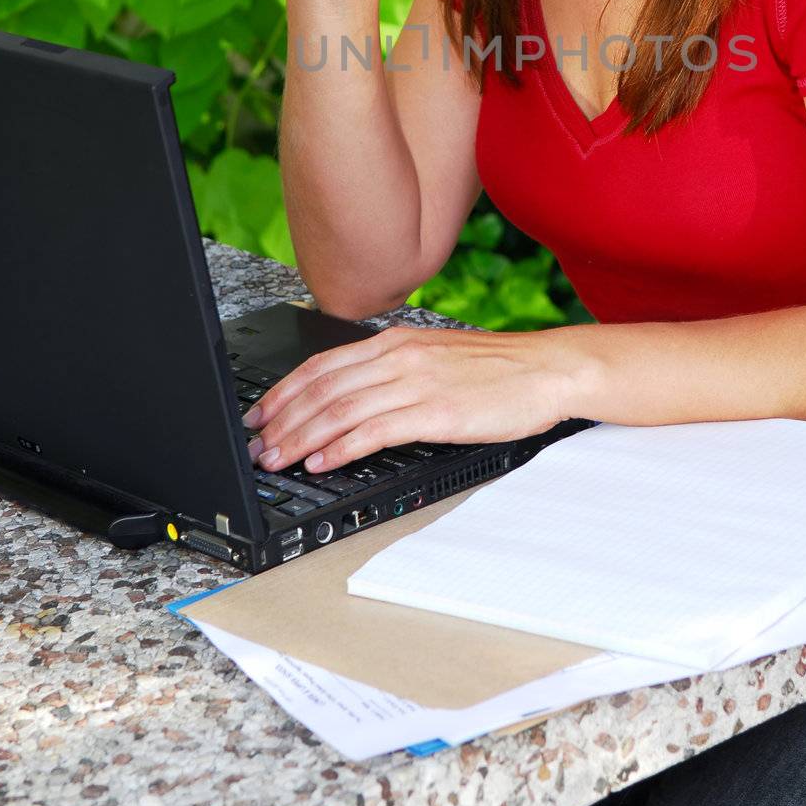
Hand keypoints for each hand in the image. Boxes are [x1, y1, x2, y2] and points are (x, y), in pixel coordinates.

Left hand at [242, 326, 575, 473]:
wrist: (547, 370)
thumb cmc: (498, 370)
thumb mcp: (436, 357)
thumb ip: (394, 370)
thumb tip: (354, 396)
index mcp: (395, 342)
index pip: (322, 365)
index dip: (284, 391)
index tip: (261, 413)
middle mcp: (398, 357)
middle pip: (322, 388)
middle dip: (283, 420)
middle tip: (258, 446)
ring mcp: (415, 383)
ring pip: (339, 410)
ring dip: (301, 438)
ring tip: (278, 460)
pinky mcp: (434, 412)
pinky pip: (373, 431)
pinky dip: (340, 448)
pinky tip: (322, 463)